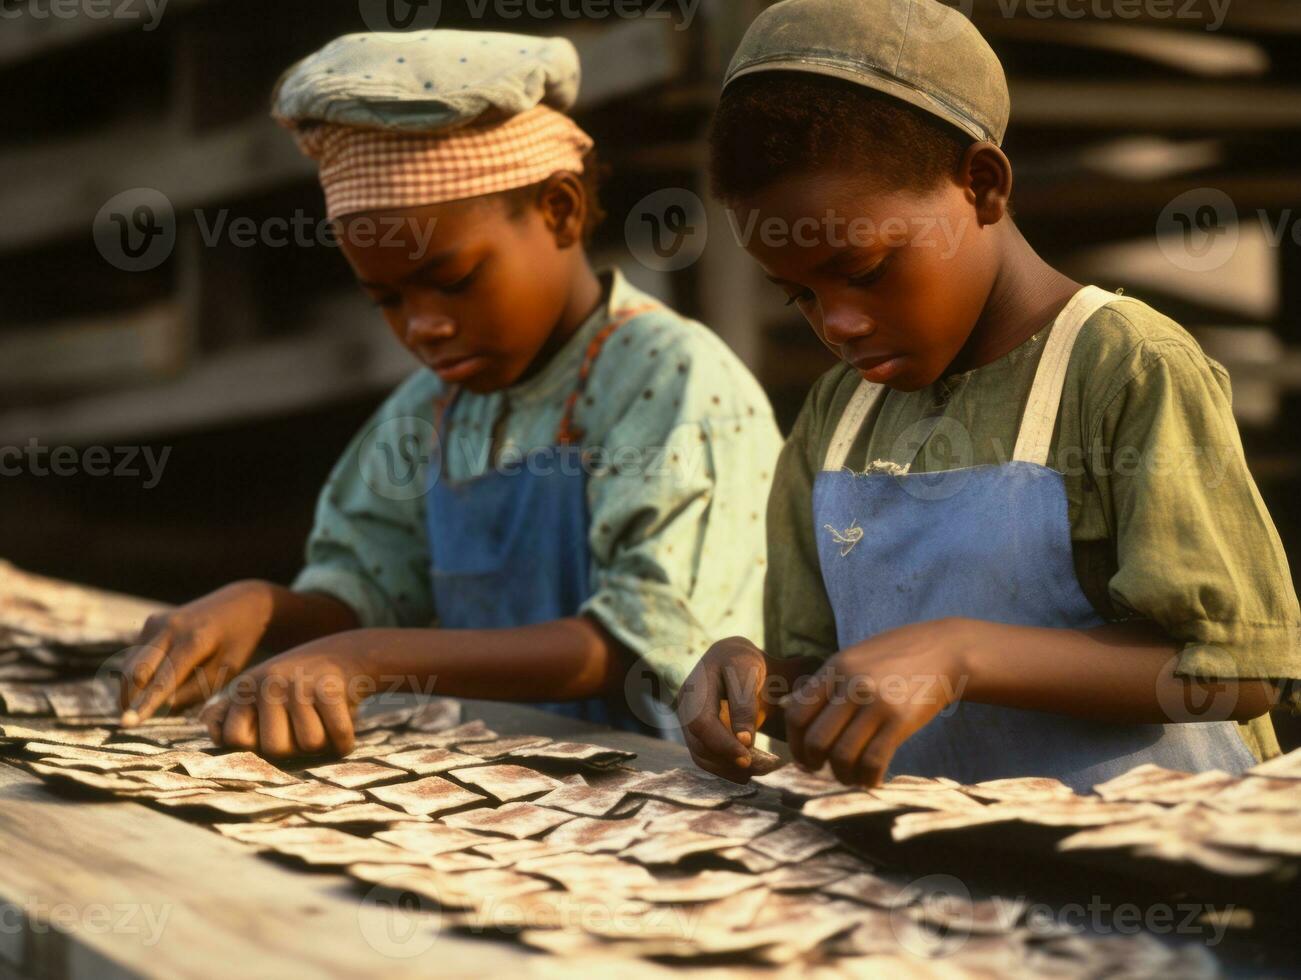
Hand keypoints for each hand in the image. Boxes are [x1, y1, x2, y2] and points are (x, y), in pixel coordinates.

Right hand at [116, 581, 274, 724]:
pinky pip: (137, 654)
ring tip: (139, 705)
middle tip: (129, 720)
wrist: (241, 603)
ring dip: (131, 688)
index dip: (144, 704)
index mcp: (195, 640)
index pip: (162, 679)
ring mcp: (158, 621)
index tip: (126, 724)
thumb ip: (197, 689)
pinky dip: (139, 673)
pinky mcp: (152, 621)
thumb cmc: (239, 642)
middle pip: (136, 672)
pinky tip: (153, 682)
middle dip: (129, 699)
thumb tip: (164, 706)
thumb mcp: (229, 669)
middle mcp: (171, 627)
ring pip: (131, 664)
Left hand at [199, 635, 372, 757]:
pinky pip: (338, 735)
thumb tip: (212, 731)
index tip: (269, 733)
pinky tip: (341, 734)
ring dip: (322, 744)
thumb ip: (224, 714)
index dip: (254, 745)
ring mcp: (299, 684)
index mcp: (245, 688)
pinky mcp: (330, 687)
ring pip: (310, 744)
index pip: (234, 739)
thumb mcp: (254, 693)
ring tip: (320, 725)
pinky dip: (344, 743)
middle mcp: (268, 683)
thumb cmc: (293, 686)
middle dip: (293, 749)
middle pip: (275, 748)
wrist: (343, 653)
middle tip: (301, 731)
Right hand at [677, 636, 771, 782]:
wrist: (732, 661)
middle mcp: (685, 706)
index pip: (701, 722)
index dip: (722, 743)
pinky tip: (745, 772)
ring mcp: (687, 720)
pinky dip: (724, 767)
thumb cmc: (742, 664)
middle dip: (728, 760)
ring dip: (727, 768)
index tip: (747, 758)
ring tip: (757, 771)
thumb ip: (744, 704)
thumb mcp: (747, 672)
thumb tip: (744, 741)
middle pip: (699, 743)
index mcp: (695, 686)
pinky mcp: (696, 733)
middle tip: (760, 767)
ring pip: (700, 754)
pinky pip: (705, 756)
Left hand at [783, 618, 969, 787]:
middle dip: (813, 763)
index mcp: (835, 668)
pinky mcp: (901, 720)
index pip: (797, 714)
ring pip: (843, 756)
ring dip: (842, 775)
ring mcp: (877, 703)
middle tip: (822, 769)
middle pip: (816, 740)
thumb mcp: (854, 658)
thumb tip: (793, 715)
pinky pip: (874, 761)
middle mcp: (852, 685)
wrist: (944, 650)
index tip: (804, 754)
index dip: (794, 742)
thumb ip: (826, 684)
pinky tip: (871, 779)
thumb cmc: (894, 658)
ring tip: (849, 776)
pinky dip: (867, 778)